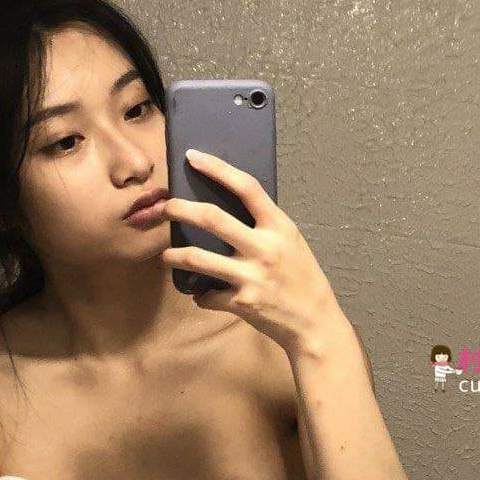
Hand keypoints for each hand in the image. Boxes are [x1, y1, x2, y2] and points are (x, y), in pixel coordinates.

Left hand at [161, 148, 342, 352]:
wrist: (315, 323)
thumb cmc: (303, 279)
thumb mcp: (292, 244)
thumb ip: (265, 227)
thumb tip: (229, 210)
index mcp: (280, 228)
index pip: (247, 187)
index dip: (217, 169)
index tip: (193, 157)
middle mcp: (265, 248)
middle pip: (212, 218)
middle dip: (179, 209)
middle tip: (164, 207)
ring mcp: (251, 276)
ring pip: (197, 258)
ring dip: (174, 256)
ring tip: (167, 256)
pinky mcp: (241, 302)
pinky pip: (207, 295)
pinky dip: (201, 296)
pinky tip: (204, 295)